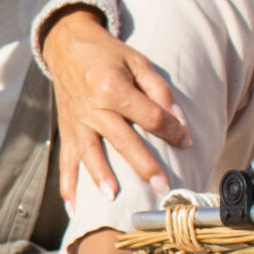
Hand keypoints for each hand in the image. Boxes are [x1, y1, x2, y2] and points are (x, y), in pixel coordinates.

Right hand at [42, 6, 188, 198]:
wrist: (67, 46)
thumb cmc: (107, 54)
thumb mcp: (137, 61)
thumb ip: (158, 89)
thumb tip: (177, 117)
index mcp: (112, 87)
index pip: (149, 116)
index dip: (172, 130)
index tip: (188, 141)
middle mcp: (92, 107)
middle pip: (122, 140)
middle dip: (144, 164)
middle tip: (161, 186)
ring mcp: (77, 122)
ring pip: (90, 153)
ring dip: (101, 177)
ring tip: (112, 197)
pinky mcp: (67, 131)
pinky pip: (65, 161)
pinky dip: (68, 185)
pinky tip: (73, 207)